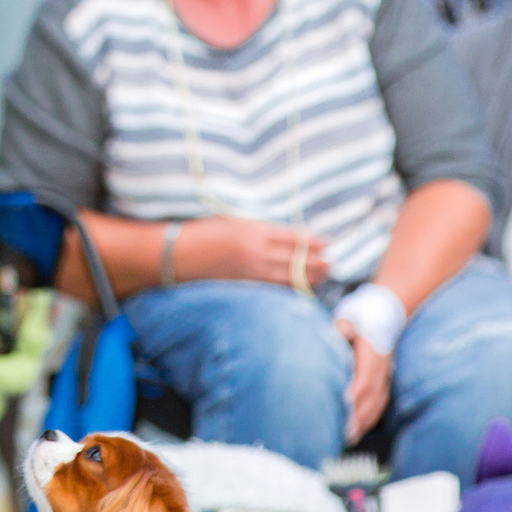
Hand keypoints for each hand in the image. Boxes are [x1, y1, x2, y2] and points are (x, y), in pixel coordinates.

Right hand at [181, 217, 330, 288]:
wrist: (178, 254)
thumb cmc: (202, 234)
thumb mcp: (232, 222)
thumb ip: (257, 229)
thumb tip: (282, 237)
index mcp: (254, 231)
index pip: (292, 237)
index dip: (312, 242)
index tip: (327, 243)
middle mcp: (256, 251)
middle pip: (295, 258)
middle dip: (316, 261)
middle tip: (333, 264)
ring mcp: (250, 271)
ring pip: (287, 275)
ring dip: (308, 276)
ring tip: (324, 276)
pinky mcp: (243, 286)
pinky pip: (272, 288)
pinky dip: (288, 288)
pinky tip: (300, 289)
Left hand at [337, 322, 390, 443]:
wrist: (388, 314)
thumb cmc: (364, 318)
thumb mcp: (351, 317)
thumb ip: (345, 325)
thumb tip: (344, 329)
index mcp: (373, 355)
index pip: (365, 378)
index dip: (356, 392)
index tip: (344, 404)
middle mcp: (381, 369)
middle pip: (371, 397)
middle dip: (357, 416)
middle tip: (342, 433)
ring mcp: (385, 377)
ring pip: (376, 404)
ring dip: (363, 422)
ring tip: (347, 438)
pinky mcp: (385, 383)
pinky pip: (379, 404)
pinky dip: (369, 419)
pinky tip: (358, 430)